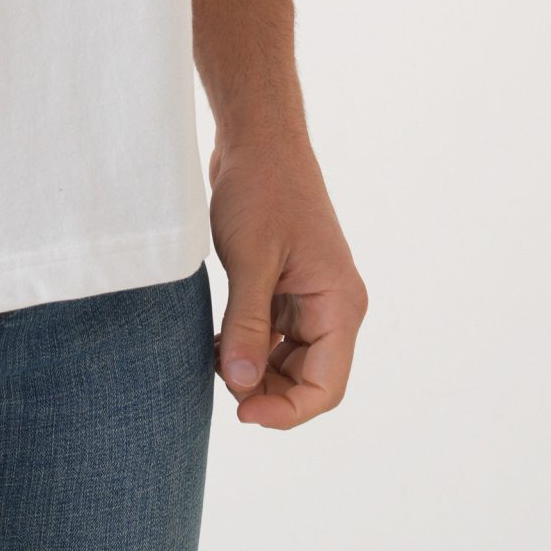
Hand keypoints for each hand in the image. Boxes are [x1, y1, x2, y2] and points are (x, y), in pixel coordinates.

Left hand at [208, 127, 367, 428]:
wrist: (257, 138)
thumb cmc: (261, 189)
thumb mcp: (250, 259)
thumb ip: (246, 325)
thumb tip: (240, 385)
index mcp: (339, 305)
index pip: (326, 388)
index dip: (286, 411)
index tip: (241, 412)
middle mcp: (332, 307)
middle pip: (306, 380)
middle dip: (264, 391)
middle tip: (217, 377)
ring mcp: (311, 299)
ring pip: (287, 363)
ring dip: (252, 370)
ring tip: (212, 357)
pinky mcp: (287, 289)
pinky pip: (272, 338)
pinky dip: (247, 348)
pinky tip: (215, 345)